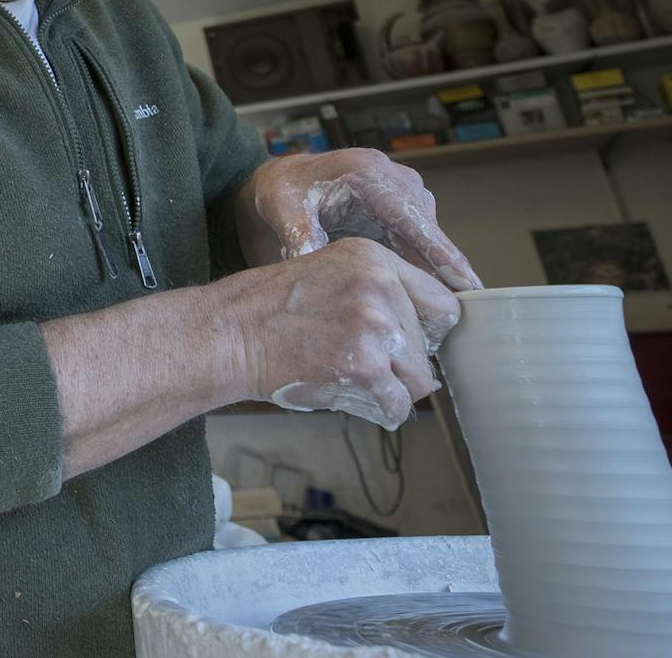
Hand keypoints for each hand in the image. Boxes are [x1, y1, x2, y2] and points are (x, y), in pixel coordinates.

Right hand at [217, 237, 459, 429]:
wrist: (229, 333)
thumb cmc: (270, 310)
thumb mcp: (329, 274)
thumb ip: (376, 293)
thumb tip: (420, 338)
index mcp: (374, 259)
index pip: (441, 303)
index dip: (428, 331)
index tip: (411, 346)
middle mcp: (380, 286)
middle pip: (429, 346)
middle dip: (402, 364)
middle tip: (361, 365)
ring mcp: (374, 326)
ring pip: (419, 380)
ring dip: (392, 389)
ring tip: (355, 382)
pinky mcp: (365, 366)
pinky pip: (397, 405)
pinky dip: (380, 411)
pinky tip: (353, 399)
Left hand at [244, 148, 481, 303]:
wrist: (284, 179)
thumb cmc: (283, 191)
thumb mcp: (282, 209)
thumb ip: (299, 236)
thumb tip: (312, 266)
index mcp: (368, 174)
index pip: (411, 217)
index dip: (440, 252)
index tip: (465, 281)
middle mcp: (396, 182)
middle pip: (429, 234)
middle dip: (446, 274)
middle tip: (461, 318)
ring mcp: (404, 197)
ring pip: (428, 244)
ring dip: (437, 279)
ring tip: (448, 322)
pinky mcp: (404, 213)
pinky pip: (420, 247)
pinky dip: (424, 275)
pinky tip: (429, 309)